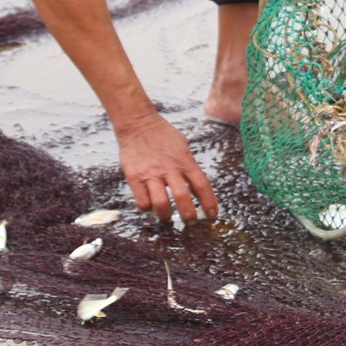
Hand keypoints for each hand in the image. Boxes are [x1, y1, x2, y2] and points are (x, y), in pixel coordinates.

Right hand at [113, 109, 218, 223]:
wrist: (138, 123)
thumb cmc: (163, 135)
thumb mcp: (183, 146)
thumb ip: (189, 166)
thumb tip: (198, 187)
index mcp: (184, 160)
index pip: (202, 185)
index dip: (209, 203)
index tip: (212, 215)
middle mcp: (169, 168)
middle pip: (182, 197)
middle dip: (189, 215)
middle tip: (190, 222)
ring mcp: (150, 173)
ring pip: (161, 203)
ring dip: (166, 215)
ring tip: (168, 217)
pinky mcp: (134, 177)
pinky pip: (142, 201)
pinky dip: (147, 208)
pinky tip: (150, 204)